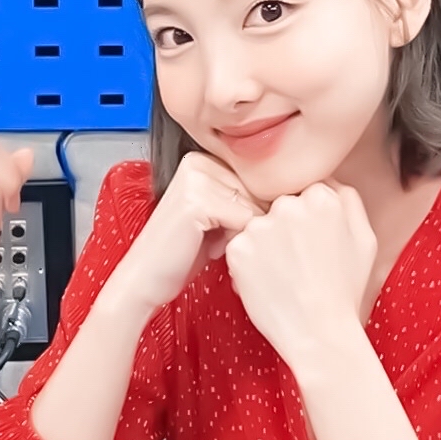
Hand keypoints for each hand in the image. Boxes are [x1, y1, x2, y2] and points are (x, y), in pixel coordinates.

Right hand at [123, 151, 264, 309]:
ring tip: (215, 244)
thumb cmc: (183, 254)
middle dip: (251, 224)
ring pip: (257, 206)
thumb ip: (247, 199)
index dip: (257, 213)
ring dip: (245, 234)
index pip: (260, 180)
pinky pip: (247, 220)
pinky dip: (237, 241)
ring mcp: (196, 178)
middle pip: (261, 192)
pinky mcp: (197, 199)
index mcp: (203, 159)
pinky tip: (211, 248)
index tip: (233, 230)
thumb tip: (296, 195)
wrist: (145, 280)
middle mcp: (199, 161)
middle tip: (221, 241)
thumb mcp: (220, 217)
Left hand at [224, 181, 376, 376]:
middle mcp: (290, 205)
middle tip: (299, 263)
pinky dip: (248, 264)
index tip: (311, 245)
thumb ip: (348, 200)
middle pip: (278, 205)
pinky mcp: (238, 248)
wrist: (320, 334)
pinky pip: (239, 246)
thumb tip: (326, 182)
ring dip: (265, 245)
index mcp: (324, 197)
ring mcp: (262, 226)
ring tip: (284, 275)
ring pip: (257, 225)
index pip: (303, 192)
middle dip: (284, 229)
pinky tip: (269, 283)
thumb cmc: (345, 291)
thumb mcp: (365, 240)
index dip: (306, 220)